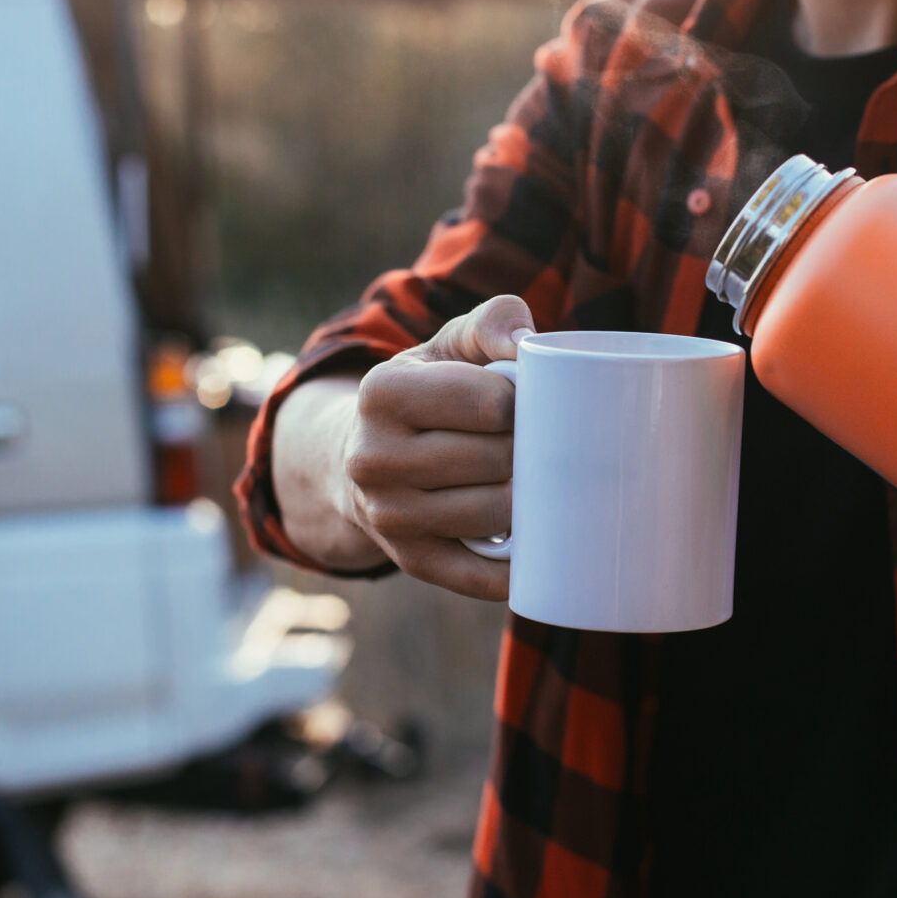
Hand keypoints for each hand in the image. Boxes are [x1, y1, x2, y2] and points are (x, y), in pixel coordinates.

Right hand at [335, 295, 535, 598]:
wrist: (360, 454)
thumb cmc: (429, 389)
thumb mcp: (450, 343)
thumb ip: (493, 321)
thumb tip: (525, 346)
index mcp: (382, 392)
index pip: (493, 403)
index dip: (527, 403)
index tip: (524, 403)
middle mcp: (373, 456)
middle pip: (497, 460)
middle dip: (529, 450)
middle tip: (532, 443)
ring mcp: (387, 515)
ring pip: (495, 514)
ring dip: (528, 499)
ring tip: (528, 478)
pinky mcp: (409, 560)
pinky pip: (477, 576)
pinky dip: (515, 569)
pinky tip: (536, 550)